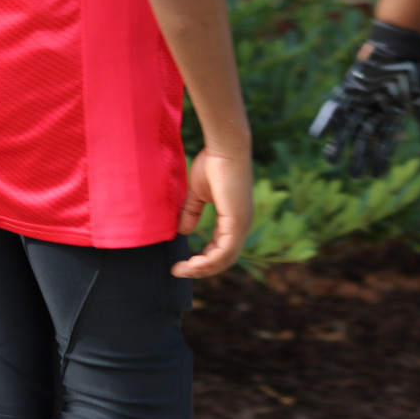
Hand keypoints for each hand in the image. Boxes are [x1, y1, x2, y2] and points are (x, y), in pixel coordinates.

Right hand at [171, 147, 252, 277]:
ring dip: (202, 268)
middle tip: (178, 271)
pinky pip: (224, 252)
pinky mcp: (237, 222)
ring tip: (182, 270)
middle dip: (200, 268)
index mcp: (234, 218)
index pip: (221, 248)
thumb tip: (183, 231)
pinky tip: (193, 263)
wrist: (225, 147)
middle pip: (223, 259)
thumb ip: (192, 212)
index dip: (202, 258)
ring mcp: (241, 225)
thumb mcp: (198, 192)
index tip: (182, 262)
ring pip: (224, 259)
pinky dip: (208, 261)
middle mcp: (241, 225)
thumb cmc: (213, 163)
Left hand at [310, 20, 419, 176]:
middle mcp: (373, 113)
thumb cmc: (412, 74)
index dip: (380, 160)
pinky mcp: (347, 92)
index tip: (376, 177)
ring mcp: (359, 103)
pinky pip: (334, 110)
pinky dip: (325, 122)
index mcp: (390, 118)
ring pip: (347, 129)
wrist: (397, 48)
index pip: (384, 144)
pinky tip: (317, 137)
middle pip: (363, 140)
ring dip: (339, 145)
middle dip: (359, 158)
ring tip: (331, 162)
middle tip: (354, 177)